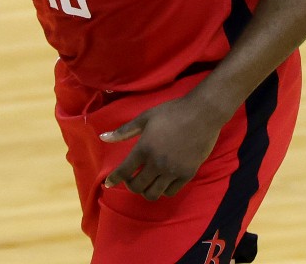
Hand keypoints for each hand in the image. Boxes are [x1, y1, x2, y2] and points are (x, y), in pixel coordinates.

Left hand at [100, 95, 229, 200]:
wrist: (202, 114)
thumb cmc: (172, 112)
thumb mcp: (145, 117)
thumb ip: (124, 131)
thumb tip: (103, 137)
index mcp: (144, 148)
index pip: (124, 171)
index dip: (114, 179)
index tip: (108, 183)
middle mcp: (157, 163)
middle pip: (137, 186)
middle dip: (130, 185)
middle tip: (131, 178)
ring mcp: (173, 171)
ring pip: (153, 193)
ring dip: (146, 190)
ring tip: (146, 182)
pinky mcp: (187, 174)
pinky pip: (170, 192)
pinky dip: (162, 190)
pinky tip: (161, 181)